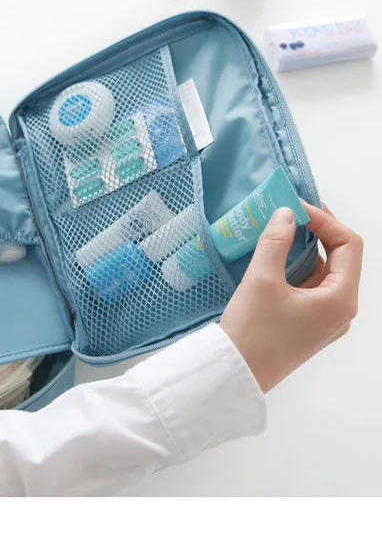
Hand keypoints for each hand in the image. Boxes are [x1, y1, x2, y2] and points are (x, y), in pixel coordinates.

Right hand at [220, 203, 362, 392]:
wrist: (233, 375)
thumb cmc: (252, 331)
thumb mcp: (261, 280)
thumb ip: (276, 241)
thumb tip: (286, 213)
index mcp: (341, 299)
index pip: (349, 245)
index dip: (326, 220)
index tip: (296, 208)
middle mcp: (341, 310)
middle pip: (341, 259)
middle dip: (318, 232)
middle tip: (291, 213)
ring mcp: (326, 321)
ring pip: (325, 274)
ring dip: (305, 250)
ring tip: (279, 231)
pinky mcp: (308, 327)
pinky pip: (312, 290)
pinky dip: (297, 270)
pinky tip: (275, 260)